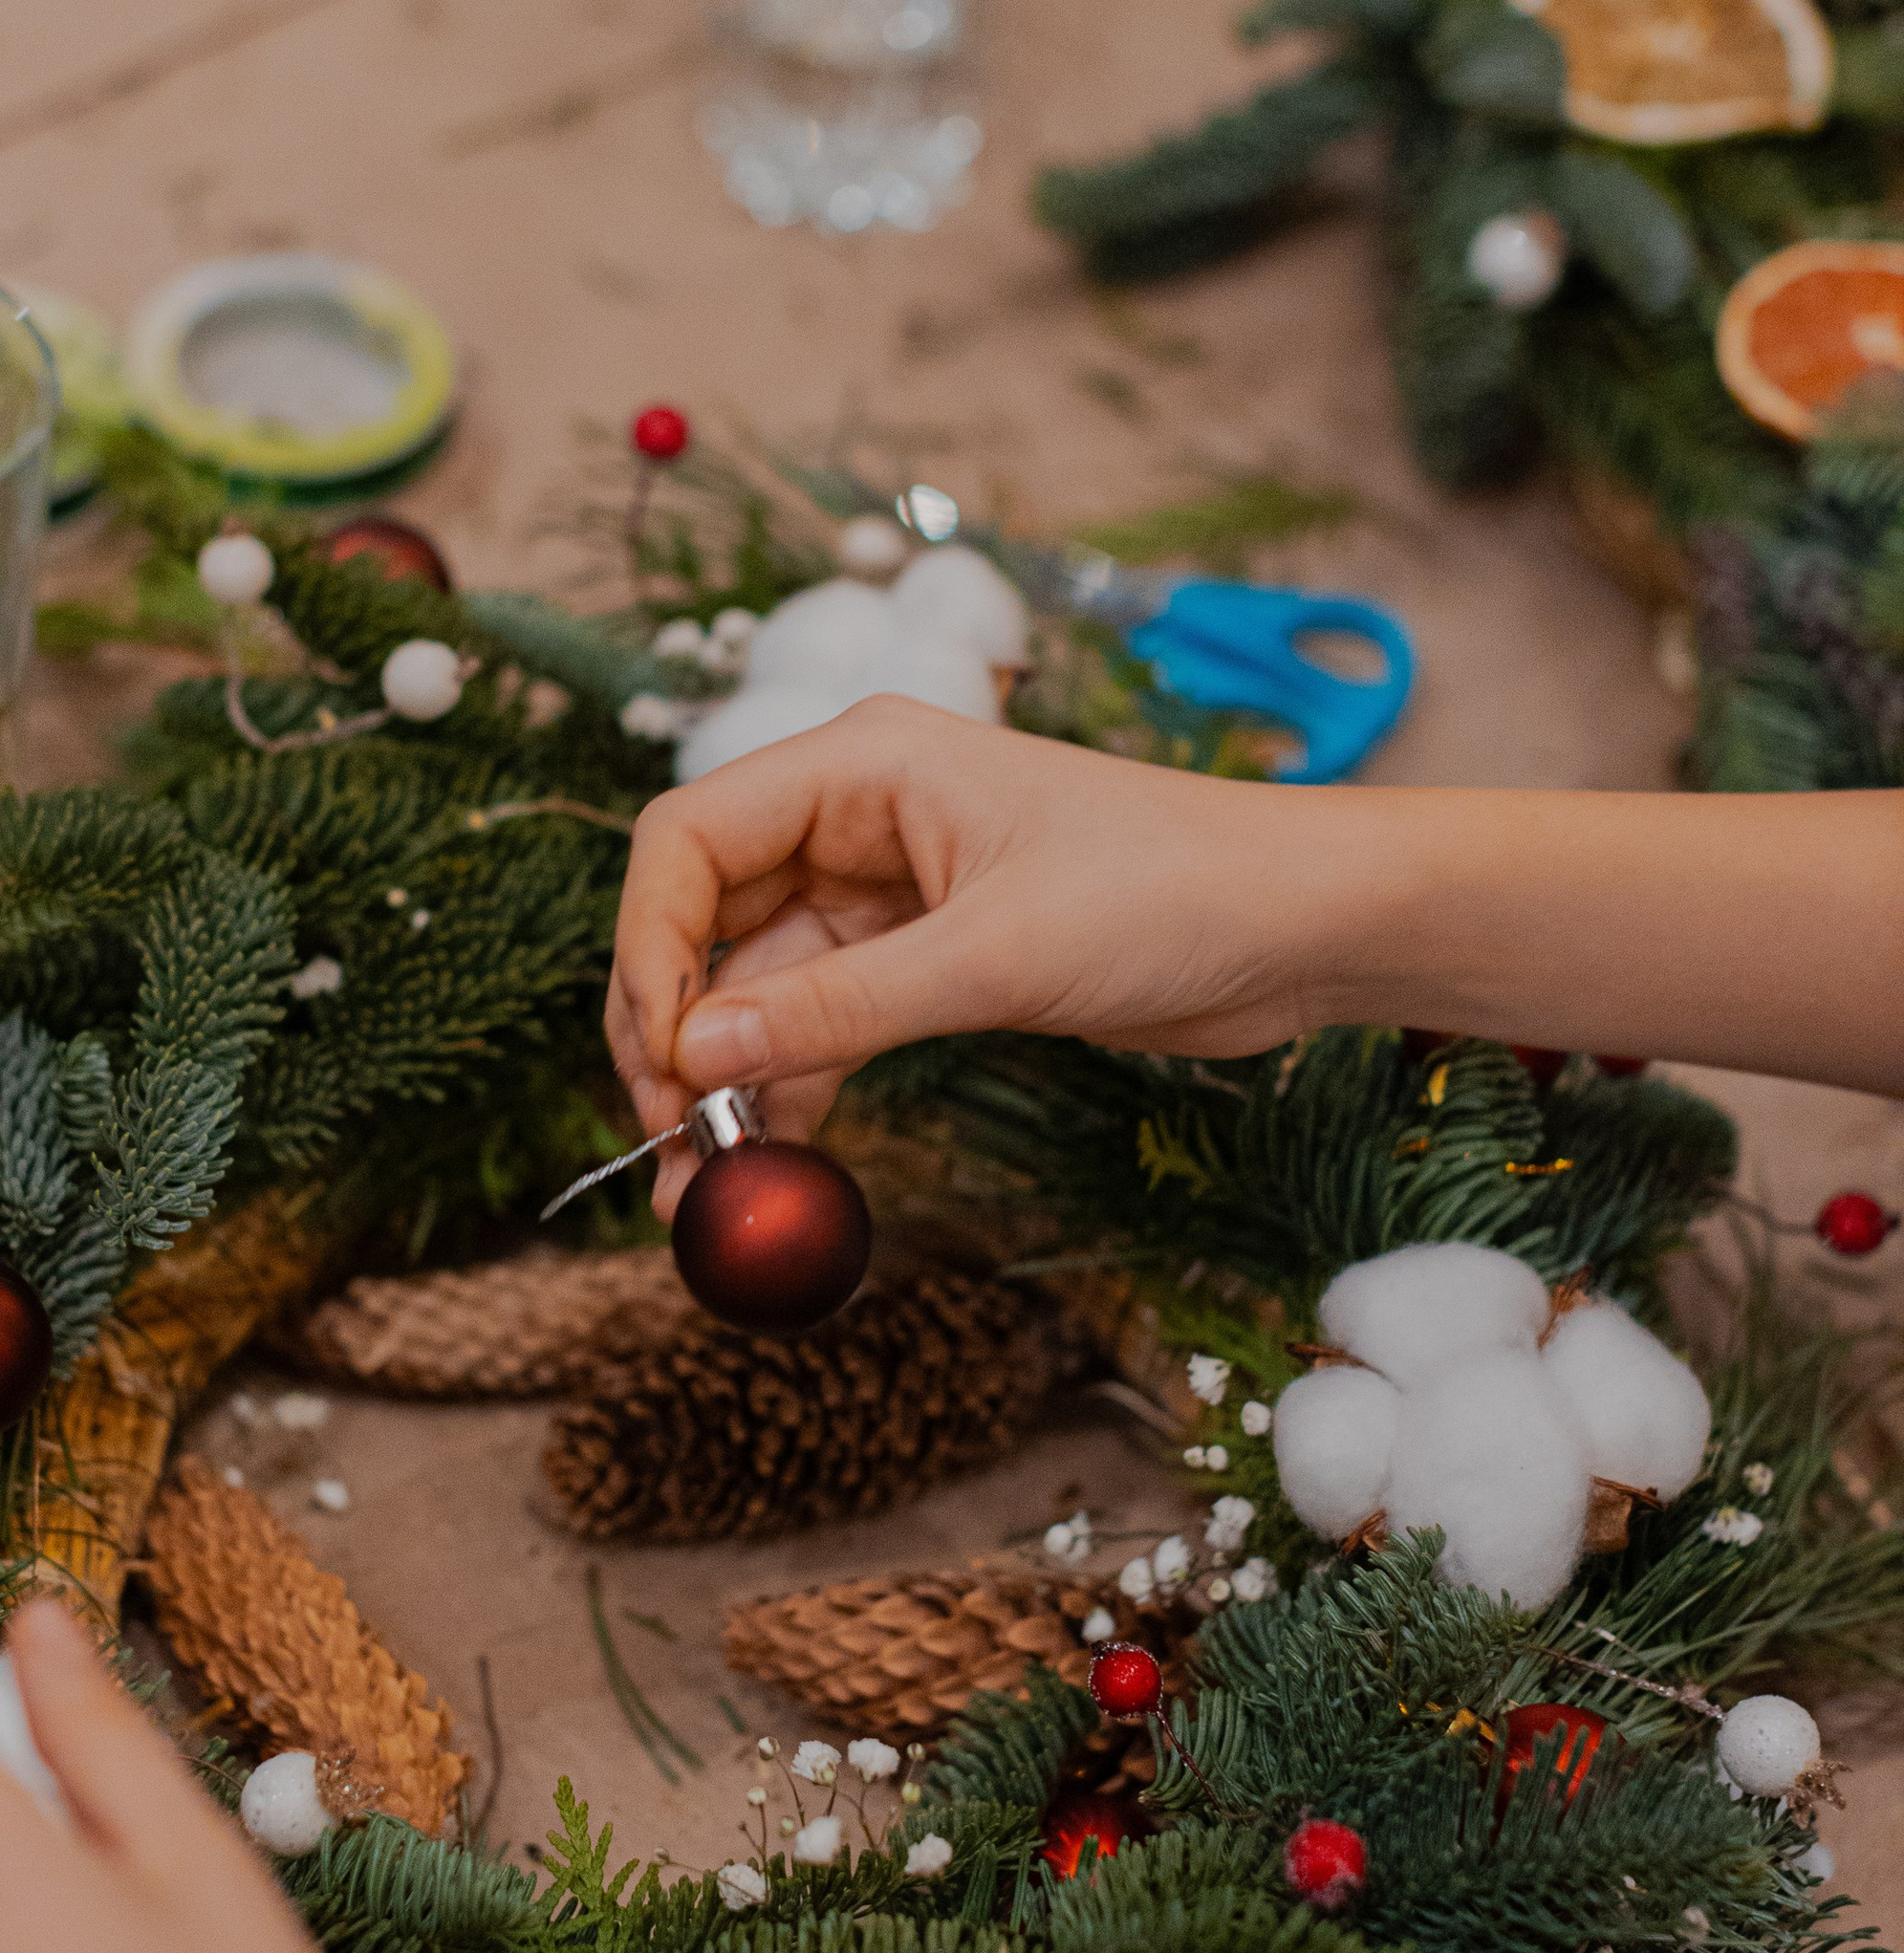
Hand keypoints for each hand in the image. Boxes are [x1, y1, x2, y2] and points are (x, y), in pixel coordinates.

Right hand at [606, 701, 1316, 1208]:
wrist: (1303, 925)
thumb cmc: (1174, 891)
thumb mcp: (997, 954)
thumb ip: (839, 1009)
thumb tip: (697, 1059)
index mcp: (863, 762)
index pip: (688, 840)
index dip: (649, 949)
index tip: (659, 1061)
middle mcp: (857, 816)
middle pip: (705, 920)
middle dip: (675, 1034)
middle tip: (669, 1144)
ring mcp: (886, 891)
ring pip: (757, 988)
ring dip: (725, 1085)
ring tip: (702, 1190)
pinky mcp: (926, 957)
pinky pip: (820, 1025)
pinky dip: (790, 1092)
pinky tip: (769, 1169)